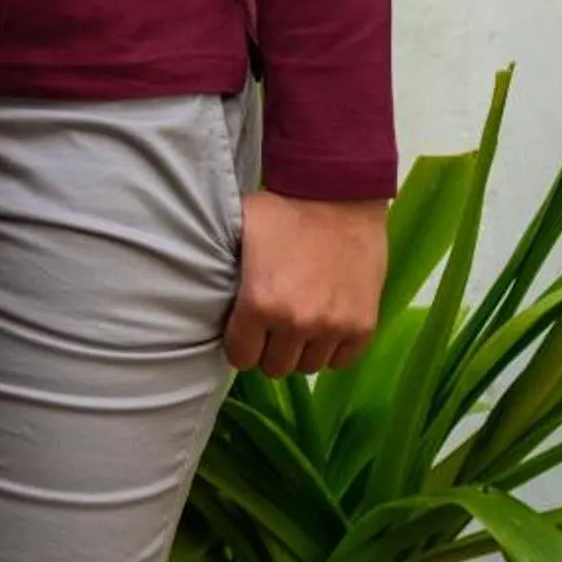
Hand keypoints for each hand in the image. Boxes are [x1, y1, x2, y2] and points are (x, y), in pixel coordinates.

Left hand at [225, 190, 387, 375]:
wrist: (338, 195)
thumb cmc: (282, 210)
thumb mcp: (237, 233)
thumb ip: (222, 271)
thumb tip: (198, 292)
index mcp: (259, 303)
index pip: (241, 356)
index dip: (240, 344)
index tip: (243, 331)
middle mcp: (296, 323)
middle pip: (275, 366)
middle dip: (268, 348)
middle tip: (270, 326)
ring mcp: (333, 327)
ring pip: (308, 366)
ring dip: (300, 349)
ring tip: (298, 324)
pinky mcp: (363, 326)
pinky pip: (342, 360)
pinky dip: (332, 348)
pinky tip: (324, 326)